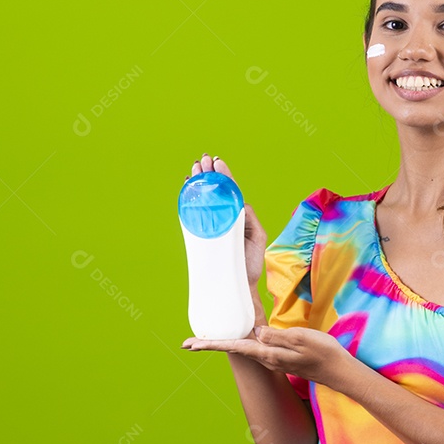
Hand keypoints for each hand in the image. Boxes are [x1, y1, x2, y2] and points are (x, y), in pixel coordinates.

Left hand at [180, 326, 350, 389]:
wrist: (338, 371)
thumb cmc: (323, 352)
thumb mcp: (301, 339)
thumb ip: (277, 336)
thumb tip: (255, 332)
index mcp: (268, 353)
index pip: (233, 346)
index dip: (211, 344)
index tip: (191, 345)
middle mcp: (266, 358)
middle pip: (232, 348)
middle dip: (210, 345)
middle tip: (186, 344)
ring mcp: (272, 359)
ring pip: (241, 348)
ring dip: (222, 344)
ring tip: (203, 341)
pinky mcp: (279, 356)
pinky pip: (253, 348)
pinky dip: (238, 343)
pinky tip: (237, 339)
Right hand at [188, 153, 266, 287]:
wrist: (240, 283)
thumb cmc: (251, 261)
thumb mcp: (257, 236)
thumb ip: (249, 218)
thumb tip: (240, 204)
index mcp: (239, 215)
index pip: (230, 190)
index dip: (223, 176)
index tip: (217, 162)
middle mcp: (225, 217)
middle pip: (215, 191)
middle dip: (208, 174)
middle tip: (202, 160)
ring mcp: (213, 225)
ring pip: (204, 200)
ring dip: (199, 183)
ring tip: (194, 168)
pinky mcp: (204, 235)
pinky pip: (196, 215)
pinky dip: (190, 201)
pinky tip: (187, 189)